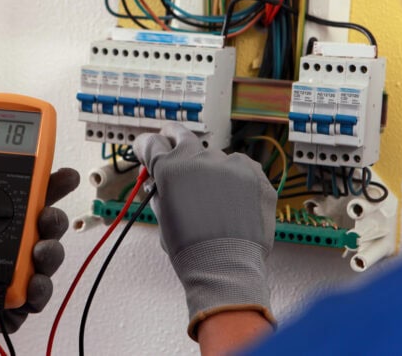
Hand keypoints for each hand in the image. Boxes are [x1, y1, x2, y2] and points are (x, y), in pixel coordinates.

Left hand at [0, 144, 78, 354]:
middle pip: (43, 225)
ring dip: (51, 251)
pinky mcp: (13, 301)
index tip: (62, 174)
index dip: (47, 184)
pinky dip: (40, 289)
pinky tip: (32, 284)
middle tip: (47, 216)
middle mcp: (8, 244)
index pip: (25, 197)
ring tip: (40, 251)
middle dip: (54, 217)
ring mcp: (14, 272)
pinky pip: (37, 294)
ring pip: (47, 257)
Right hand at [133, 124, 276, 339]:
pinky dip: (234, 178)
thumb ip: (160, 192)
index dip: (146, 147)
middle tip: (170, 143)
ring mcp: (231, 164)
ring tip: (211, 197)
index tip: (147, 150)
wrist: (226, 267)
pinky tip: (233, 199)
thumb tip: (159, 181)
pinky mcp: (255, 174)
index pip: (151, 143)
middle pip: (181, 134)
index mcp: (171, 168)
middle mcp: (200, 159)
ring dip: (208, 169)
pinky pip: (241, 167)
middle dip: (172, 138)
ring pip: (214, 156)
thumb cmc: (191, 249)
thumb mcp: (163, 218)